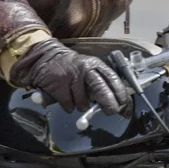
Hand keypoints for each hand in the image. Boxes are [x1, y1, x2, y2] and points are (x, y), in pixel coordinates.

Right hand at [9, 39, 128, 114]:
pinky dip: (68, 106)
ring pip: (83, 102)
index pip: (112, 78)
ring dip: (82, 106)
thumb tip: (115, 100)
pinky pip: (68, 105)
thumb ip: (100, 81)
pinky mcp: (58, 85)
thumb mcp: (88, 68)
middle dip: (108, 103)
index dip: (119, 92)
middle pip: (101, 89)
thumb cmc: (71, 66)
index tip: (123, 102)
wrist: (45, 55)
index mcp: (95, 64)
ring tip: (77, 99)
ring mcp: (71, 76)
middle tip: (110, 111)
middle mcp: (85, 68)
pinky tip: (66, 98)